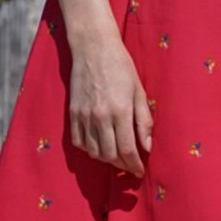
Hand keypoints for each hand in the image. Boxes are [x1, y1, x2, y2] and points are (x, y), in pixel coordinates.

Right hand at [68, 34, 153, 177]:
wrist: (93, 48)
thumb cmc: (121, 67)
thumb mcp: (139, 91)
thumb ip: (144, 121)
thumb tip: (147, 147)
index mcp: (120, 111)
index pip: (128, 150)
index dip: (134, 166)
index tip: (140, 172)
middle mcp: (100, 116)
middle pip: (110, 156)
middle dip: (122, 166)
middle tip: (130, 166)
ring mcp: (84, 116)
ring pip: (94, 152)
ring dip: (107, 160)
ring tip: (117, 158)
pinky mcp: (73, 113)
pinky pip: (79, 142)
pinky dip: (89, 150)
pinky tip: (99, 147)